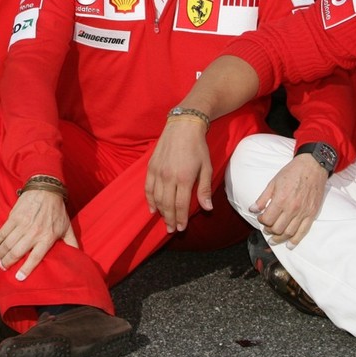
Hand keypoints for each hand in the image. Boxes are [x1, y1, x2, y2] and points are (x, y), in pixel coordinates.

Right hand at [0, 188, 77, 279]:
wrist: (46, 189)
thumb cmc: (57, 210)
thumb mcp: (67, 227)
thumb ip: (72, 243)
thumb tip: (79, 257)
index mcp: (47, 238)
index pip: (35, 257)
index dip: (26, 269)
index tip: (19, 278)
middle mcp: (34, 233)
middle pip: (17, 252)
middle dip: (7, 262)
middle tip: (3, 268)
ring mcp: (22, 225)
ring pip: (8, 243)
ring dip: (0, 253)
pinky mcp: (14, 217)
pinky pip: (2, 232)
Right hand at [144, 118, 211, 232]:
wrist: (183, 126)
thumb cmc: (198, 147)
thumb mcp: (206, 167)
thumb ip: (204, 189)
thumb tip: (207, 208)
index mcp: (184, 178)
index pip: (181, 205)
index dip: (181, 219)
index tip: (181, 228)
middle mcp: (169, 177)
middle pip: (167, 205)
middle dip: (170, 220)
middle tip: (172, 230)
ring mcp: (158, 172)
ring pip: (156, 198)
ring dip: (160, 212)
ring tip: (165, 222)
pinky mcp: (151, 166)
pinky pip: (148, 188)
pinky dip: (149, 200)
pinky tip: (152, 208)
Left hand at [248, 154, 327, 246]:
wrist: (312, 166)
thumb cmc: (292, 172)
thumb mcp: (273, 182)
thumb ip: (262, 198)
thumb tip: (253, 209)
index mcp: (281, 200)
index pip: (268, 219)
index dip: (262, 221)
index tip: (261, 218)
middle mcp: (292, 208)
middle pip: (277, 228)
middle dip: (269, 230)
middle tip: (266, 228)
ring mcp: (303, 212)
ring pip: (289, 233)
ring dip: (279, 238)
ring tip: (274, 238)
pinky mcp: (311, 214)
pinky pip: (303, 231)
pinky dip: (295, 240)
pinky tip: (289, 245)